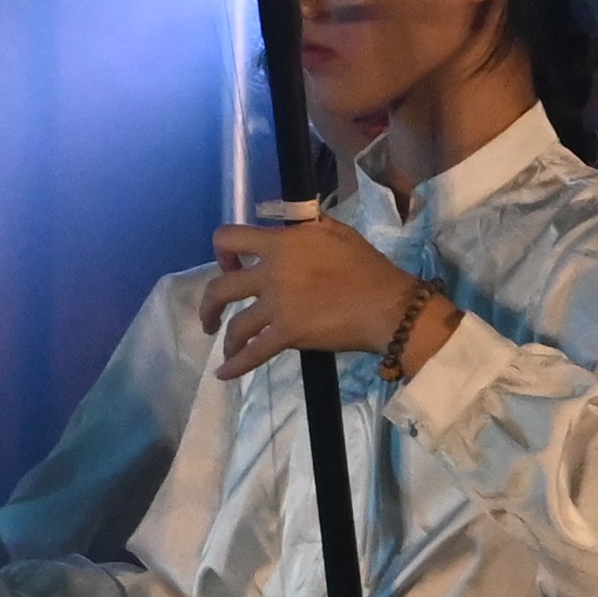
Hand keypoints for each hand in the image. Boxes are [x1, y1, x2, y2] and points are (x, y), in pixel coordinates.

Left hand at [200, 217, 455, 382]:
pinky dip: (236, 366)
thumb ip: (306, 226)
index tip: (228, 266)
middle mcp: (272, 273)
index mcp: (281, 245)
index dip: (222, 252)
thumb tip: (288, 222)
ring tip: (226, 345)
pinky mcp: (287, 334)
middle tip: (213, 314)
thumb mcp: (336, 232)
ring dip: (226, 338)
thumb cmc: (367, 267)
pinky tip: (224, 374)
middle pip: (220, 288)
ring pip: (235, 325)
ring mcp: (278, 305)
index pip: (230, 238)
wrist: (389, 304)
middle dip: (209, 304)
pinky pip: (254, 353)